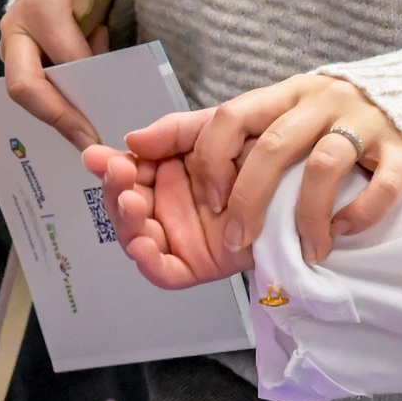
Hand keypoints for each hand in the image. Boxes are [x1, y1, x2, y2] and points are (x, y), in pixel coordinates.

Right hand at [0, 0, 109, 148]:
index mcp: (38, 8)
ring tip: (87, 143)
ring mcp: (9, 55)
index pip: (65, 53)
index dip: (89, 76)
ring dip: (56, 122)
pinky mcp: (15, 71)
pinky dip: (54, 119)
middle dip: (58, 116)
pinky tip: (77, 137)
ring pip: (28, 98)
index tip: (112, 99)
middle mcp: (14, 34)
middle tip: (89, 141)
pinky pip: (33, 101)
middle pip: (25, 86)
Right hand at [89, 113, 251, 289]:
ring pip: (137, 238)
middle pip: (125, 207)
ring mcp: (180, 236)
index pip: (125, 174)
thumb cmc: (259, 149)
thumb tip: (130, 141)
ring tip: (132, 202)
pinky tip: (142, 245)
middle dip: (116, 192)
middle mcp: (166, 206)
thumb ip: (173, 132)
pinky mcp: (198, 264)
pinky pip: (165, 271)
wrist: (302, 177)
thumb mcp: (214, 129)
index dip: (109, 167)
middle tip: (120, 174)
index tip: (99, 157)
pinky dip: (149, 263)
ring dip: (127, 222)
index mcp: (164, 174)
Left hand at [159, 73, 401, 264]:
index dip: (211, 162)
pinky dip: (360, 213)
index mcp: (280, 95)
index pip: (232, 116)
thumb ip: (197, 130)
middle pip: (274, 146)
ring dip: (308, 217)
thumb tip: (132, 142)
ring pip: (327, 165)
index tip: (206, 202)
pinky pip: (383, 182)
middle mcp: (319, 103)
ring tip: (303, 250)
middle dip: (249, 200)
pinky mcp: (401, 150)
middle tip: (238, 243)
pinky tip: (343, 232)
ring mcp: (362, 124)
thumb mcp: (259, 116)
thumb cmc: (317, 118)